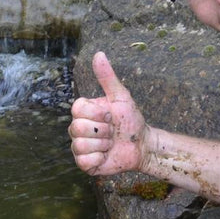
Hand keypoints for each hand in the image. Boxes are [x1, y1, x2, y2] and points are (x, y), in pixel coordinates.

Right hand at [68, 52, 147, 176]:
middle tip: (112, 131)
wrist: (141, 145)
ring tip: (111, 143)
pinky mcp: (85, 164)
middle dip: (102, 130)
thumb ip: (107, 77)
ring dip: (102, 145)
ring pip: (80, 145)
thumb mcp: (121, 97)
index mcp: (83, 112)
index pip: (77, 109)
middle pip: (77, 127)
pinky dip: (99, 158)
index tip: (111, 115)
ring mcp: (79, 147)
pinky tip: (106, 155)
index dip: (98, 113)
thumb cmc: (131, 119)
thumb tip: (98, 54)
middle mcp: (77, 128)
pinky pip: (83, 161)